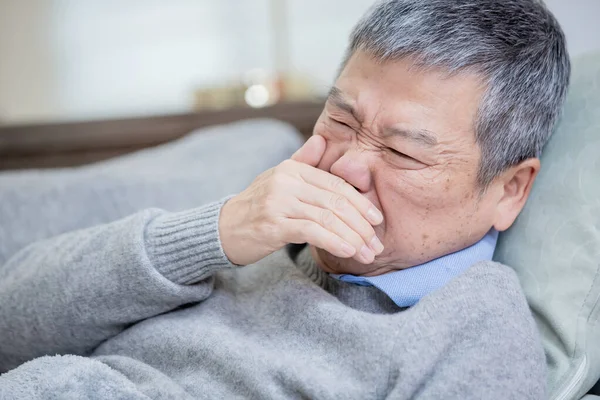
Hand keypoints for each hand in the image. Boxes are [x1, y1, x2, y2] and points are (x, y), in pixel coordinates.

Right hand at [218, 135, 383, 265]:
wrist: (223, 228)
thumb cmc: (256, 206)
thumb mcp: (279, 179)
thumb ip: (302, 161)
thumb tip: (321, 139)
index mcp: (292, 169)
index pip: (336, 185)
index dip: (361, 203)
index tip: (377, 220)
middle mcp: (286, 181)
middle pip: (336, 202)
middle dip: (361, 225)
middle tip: (376, 245)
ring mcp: (278, 202)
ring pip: (327, 217)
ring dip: (352, 238)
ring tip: (367, 254)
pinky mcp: (272, 224)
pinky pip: (311, 231)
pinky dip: (334, 241)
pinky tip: (348, 251)